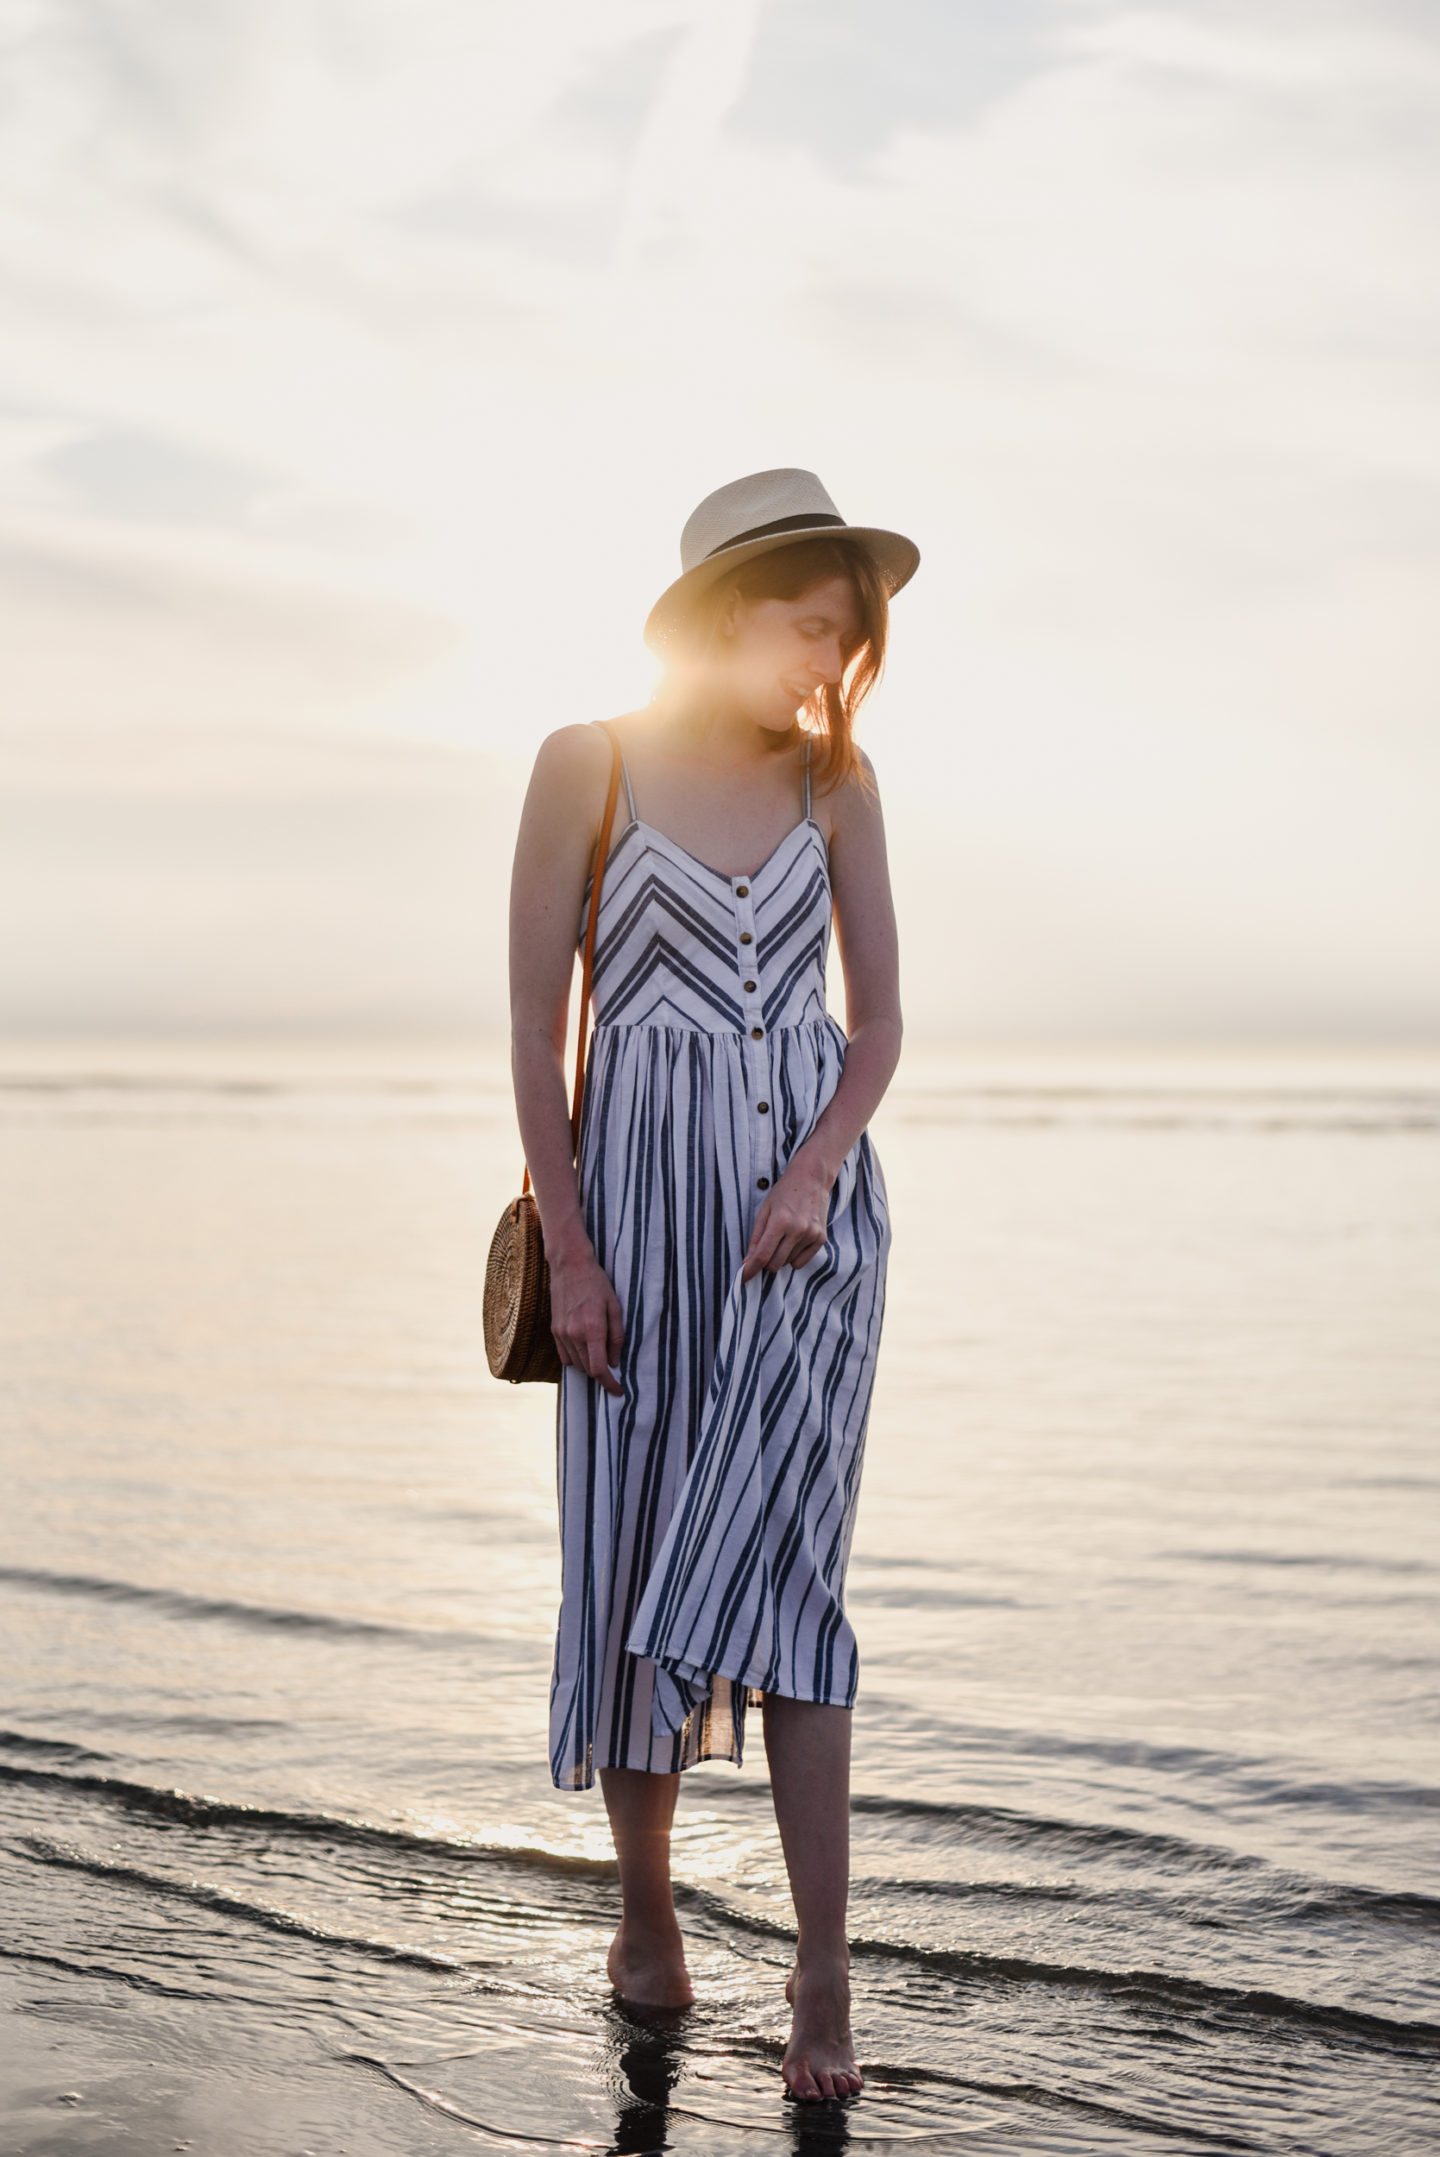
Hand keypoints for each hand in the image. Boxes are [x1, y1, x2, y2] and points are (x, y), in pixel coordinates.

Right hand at [548, 1244, 624, 1394]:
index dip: (610, 1384)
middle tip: (613, 1368)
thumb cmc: (597, 1283)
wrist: (569, 1265)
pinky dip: (576, 1359)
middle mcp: (574, 1334)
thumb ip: (616, 1336)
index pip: (599, 1369)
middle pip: (587, 1370)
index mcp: (592, 1329)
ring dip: (588, 1366)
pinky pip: (564, 1356)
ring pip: (576, 1365)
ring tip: (600, 1355)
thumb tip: (615, 1362)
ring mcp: (561, 1333)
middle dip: (601, 1374)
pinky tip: (585, 1349)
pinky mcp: (554, 1330)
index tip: (618, 1390)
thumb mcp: (615, 1306)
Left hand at [740, 1154, 831, 1280]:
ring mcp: (811, 1235)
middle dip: (766, 1261)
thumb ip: (756, 1238)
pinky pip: (801, 1262)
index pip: (762, 1255)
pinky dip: (793, 1257)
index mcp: (780, 1221)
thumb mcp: (764, 1210)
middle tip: (765, 1248)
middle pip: (775, 1264)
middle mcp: (798, 1230)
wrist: (812, 1178)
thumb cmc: (784, 1192)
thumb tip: (748, 1261)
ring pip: (788, 1263)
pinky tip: (793, 1241)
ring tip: (782, 1236)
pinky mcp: (821, 1238)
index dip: (750, 1270)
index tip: (743, 1278)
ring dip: (780, 1256)